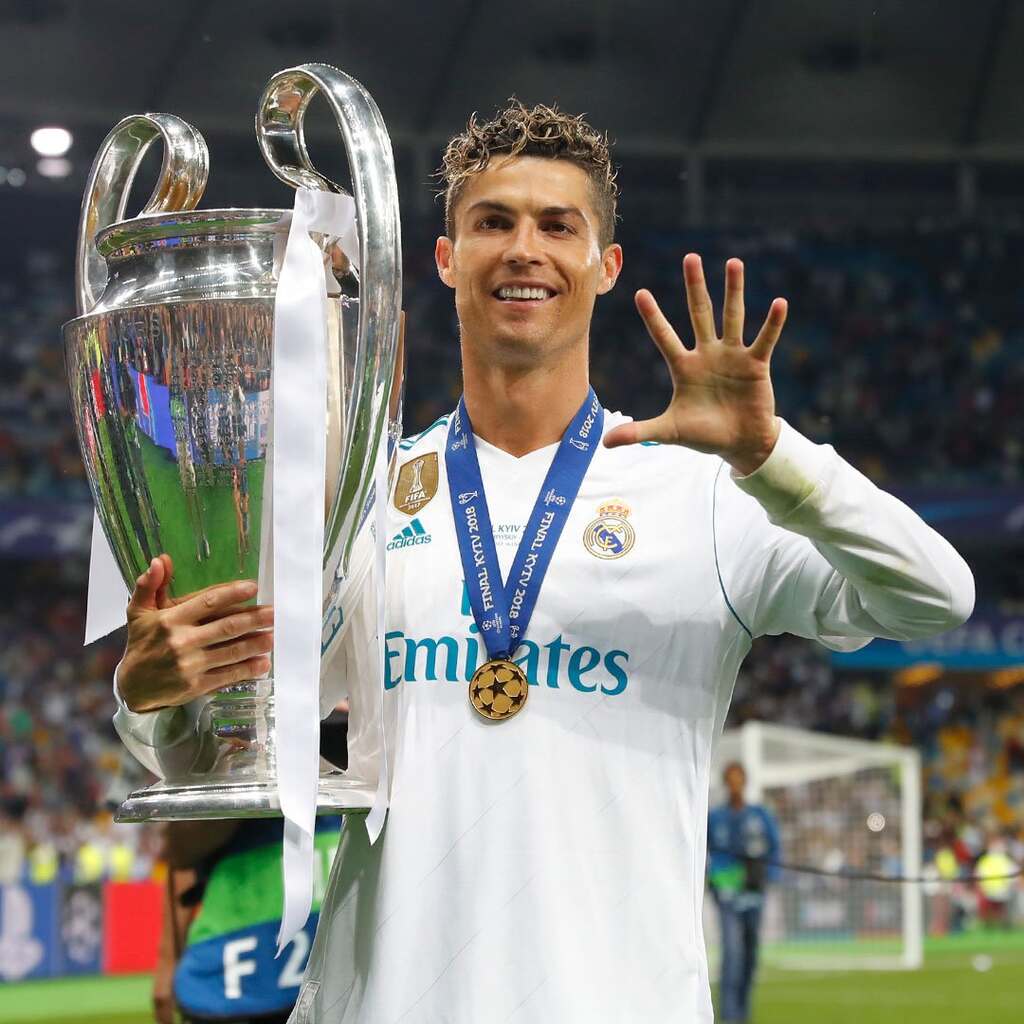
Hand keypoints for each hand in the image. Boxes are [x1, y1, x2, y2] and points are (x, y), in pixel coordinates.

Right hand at [118, 554, 273, 712]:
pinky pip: (227, 675)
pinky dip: (248, 669)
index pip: (208, 603)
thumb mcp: (138, 612)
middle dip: (255, 619)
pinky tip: (264, 662)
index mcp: (170, 620)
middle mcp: (182, 641)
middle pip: (227, 627)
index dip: (232, 594)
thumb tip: (160, 560)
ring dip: (257, 644)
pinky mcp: (196, 686)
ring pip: (232, 652)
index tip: (253, 587)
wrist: (132, 687)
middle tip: (276, 612)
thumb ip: (149, 585)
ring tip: (275, 635)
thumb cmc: (141, 644)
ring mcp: (190, 665)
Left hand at [603, 254, 786, 474]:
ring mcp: (732, 356)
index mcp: (684, 367)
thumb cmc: (704, 435)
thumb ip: (640, 432)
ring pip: (732, 316)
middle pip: (699, 313)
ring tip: (734, 263)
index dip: (653, 317)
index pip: (664, 336)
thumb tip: (606, 444)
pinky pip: (764, 339)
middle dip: (695, 287)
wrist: (740, 444)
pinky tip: (780, 303)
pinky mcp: (756, 364)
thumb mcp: (670, 432)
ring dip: (734, 291)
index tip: (640, 293)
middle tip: (691, 257)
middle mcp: (707, 354)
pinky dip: (772, 323)